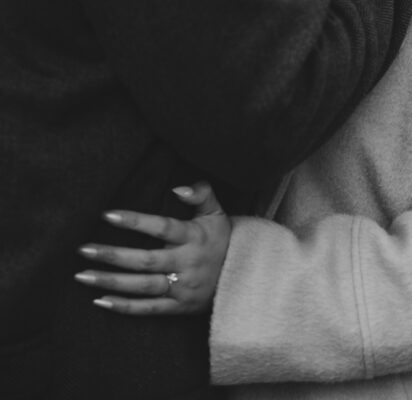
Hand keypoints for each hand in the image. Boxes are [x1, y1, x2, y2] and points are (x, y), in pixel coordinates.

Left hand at [74, 182, 229, 315]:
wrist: (244, 276)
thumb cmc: (222, 238)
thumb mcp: (217, 211)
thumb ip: (201, 193)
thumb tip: (179, 187)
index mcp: (193, 237)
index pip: (161, 227)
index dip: (135, 221)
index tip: (107, 215)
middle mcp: (186, 263)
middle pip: (145, 260)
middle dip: (112, 255)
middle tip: (83, 250)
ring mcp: (182, 288)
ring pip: (142, 286)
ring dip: (110, 281)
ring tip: (82, 275)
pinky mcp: (178, 307)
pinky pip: (148, 309)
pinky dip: (124, 307)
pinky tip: (99, 301)